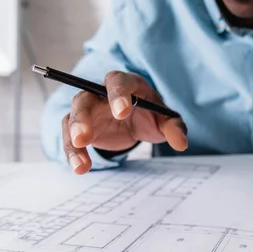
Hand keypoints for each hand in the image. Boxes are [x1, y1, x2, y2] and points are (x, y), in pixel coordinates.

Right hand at [63, 71, 187, 173]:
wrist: (139, 121)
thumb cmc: (152, 114)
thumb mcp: (166, 120)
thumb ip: (174, 128)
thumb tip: (181, 144)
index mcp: (127, 84)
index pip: (118, 82)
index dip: (118, 94)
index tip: (122, 113)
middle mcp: (101, 93)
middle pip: (85, 98)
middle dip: (83, 117)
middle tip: (85, 137)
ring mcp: (88, 110)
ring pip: (73, 118)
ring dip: (73, 138)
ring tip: (81, 163)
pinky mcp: (81, 127)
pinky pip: (71, 138)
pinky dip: (73, 153)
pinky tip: (81, 169)